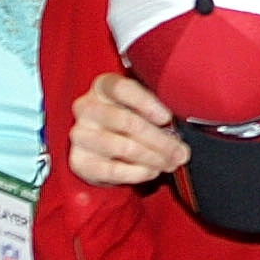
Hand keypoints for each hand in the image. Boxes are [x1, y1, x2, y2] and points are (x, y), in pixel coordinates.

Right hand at [70, 72, 186, 184]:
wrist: (103, 149)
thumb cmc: (127, 120)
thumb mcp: (141, 108)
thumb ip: (158, 116)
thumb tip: (178, 140)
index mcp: (103, 86)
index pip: (122, 88)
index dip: (146, 103)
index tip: (167, 118)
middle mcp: (87, 107)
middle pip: (125, 121)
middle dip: (159, 140)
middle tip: (180, 152)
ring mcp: (80, 135)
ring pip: (122, 147)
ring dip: (152, 158)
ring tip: (170, 163)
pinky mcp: (80, 161)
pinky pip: (112, 170)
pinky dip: (138, 172)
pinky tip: (152, 171)